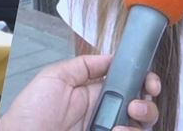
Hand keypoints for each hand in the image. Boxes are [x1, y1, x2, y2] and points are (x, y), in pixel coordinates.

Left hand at [0, 55, 160, 130]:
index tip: (149, 81)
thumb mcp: (55, 78)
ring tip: (127, 119)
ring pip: (140, 126)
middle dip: (148, 102)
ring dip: (142, 118)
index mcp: (94, 92)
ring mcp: (107, 130)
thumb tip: (111, 57)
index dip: (144, 80)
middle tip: (136, 104)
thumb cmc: (33, 110)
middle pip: (142, 106)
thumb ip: (83, 66)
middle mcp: (105, 113)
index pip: (128, 84)